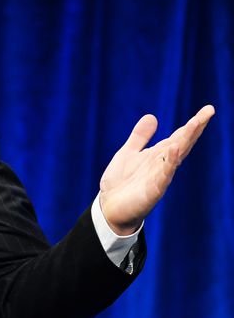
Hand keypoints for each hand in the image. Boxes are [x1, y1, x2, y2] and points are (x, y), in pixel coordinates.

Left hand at [99, 105, 214, 234]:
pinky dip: (169, 163)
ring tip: (195, 124)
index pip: (179, 136)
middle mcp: (162, 164)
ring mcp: (159, 177)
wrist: (110, 208)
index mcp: (157, 155)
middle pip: (182, 143)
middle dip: (194, 128)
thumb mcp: (129, 152)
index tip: (208, 109)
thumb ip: (140, 136)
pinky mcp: (152, 190)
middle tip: (208, 112)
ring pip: (176, 156)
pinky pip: (163, 175)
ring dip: (185, 140)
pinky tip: (174, 150)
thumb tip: (152, 116)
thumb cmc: (121, 182)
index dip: (193, 123)